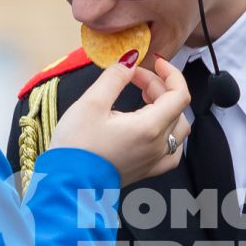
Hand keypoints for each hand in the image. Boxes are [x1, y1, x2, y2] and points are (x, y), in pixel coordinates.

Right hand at [50, 54, 191, 186]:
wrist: (66, 185)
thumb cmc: (76, 147)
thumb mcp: (91, 103)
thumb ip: (115, 77)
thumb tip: (130, 59)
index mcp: (150, 128)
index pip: (179, 95)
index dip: (171, 73)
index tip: (154, 62)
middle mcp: (158, 146)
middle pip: (175, 108)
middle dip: (158, 86)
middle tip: (132, 77)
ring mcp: (154, 162)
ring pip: (177, 129)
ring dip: (166, 108)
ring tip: (143, 99)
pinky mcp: (146, 172)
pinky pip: (171, 151)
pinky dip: (168, 134)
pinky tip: (152, 128)